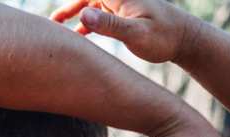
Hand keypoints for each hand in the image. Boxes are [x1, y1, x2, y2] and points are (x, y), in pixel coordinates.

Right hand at [50, 0, 192, 63]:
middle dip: (65, 8)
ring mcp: (117, 2)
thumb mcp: (136, 34)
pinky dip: (83, 23)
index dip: (72, 3)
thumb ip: (109, 25)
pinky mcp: (120, 12)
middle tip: (45, 23)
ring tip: (53, 29)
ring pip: (87, 5)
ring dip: (70, 14)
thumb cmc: (164, 38)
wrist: (184, 39)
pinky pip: (96, 14)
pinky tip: (76, 37)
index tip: (54, 18)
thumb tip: (83, 13)